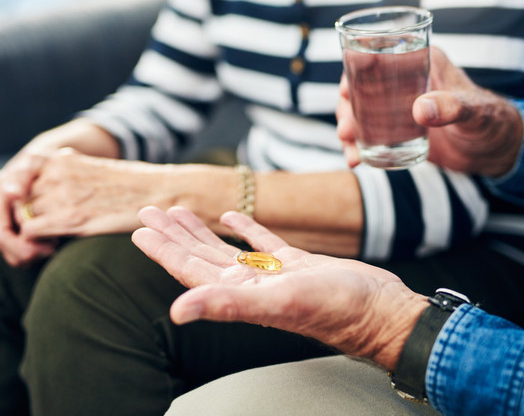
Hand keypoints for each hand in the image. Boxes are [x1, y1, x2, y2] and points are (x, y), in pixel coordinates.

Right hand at [0, 151, 56, 266]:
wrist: (41, 165)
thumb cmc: (42, 164)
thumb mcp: (35, 164)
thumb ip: (22, 177)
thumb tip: (12, 193)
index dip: (23, 245)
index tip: (52, 241)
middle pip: (2, 248)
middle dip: (29, 252)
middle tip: (55, 246)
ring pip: (9, 254)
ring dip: (32, 254)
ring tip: (54, 243)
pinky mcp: (3, 229)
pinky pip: (15, 253)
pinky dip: (31, 252)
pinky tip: (49, 243)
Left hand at [17, 148, 157, 239]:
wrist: (159, 192)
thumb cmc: (131, 185)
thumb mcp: (93, 169)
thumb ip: (67, 174)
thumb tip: (46, 189)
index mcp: (61, 159)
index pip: (19, 178)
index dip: (20, 197)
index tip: (28, 208)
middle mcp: (58, 174)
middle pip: (19, 199)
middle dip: (25, 216)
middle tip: (43, 229)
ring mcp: (63, 194)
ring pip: (23, 215)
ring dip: (31, 230)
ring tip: (51, 238)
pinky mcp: (71, 218)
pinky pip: (31, 231)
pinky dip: (37, 242)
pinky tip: (55, 245)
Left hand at [132, 206, 427, 369]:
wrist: (382, 311)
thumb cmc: (337, 309)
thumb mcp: (279, 302)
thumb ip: (227, 305)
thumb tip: (176, 312)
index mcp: (240, 294)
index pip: (190, 269)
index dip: (163, 250)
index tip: (140, 228)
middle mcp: (252, 286)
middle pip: (202, 257)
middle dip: (175, 235)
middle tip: (150, 211)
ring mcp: (274, 276)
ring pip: (227, 250)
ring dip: (201, 231)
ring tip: (180, 211)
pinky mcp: (298, 265)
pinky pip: (263, 244)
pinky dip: (245, 229)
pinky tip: (232, 216)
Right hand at [337, 47, 523, 176]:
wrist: (497, 148)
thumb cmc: (491, 120)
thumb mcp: (473, 112)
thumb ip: (451, 107)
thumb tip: (420, 110)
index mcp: (422, 61)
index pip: (380, 56)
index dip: (355, 69)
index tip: (345, 90)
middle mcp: (405, 80)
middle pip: (362, 87)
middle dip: (347, 108)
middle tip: (347, 130)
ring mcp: (399, 106)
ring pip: (362, 111)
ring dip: (349, 129)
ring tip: (351, 151)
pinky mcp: (399, 129)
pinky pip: (371, 133)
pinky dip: (359, 145)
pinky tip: (356, 160)